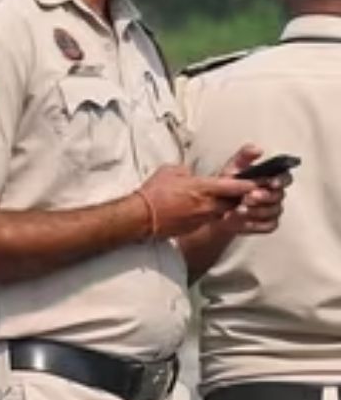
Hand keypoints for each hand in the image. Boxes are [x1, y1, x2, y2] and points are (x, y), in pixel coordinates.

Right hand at [138, 165, 255, 238]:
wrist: (141, 216)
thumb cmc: (154, 193)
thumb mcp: (170, 171)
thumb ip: (186, 171)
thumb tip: (189, 174)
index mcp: (204, 187)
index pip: (236, 186)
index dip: (249, 184)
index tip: (257, 182)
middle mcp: (207, 204)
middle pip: (235, 202)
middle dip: (240, 198)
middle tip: (243, 193)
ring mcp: (202, 218)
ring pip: (222, 212)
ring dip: (224, 207)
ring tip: (219, 201)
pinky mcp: (194, 227)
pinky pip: (208, 220)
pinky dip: (208, 215)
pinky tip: (199, 211)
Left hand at [215, 145, 290, 235]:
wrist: (216, 206)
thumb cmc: (229, 183)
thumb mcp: (233, 168)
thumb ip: (244, 157)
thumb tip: (258, 149)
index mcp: (271, 179)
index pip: (285, 178)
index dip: (280, 180)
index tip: (271, 182)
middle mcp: (276, 195)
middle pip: (279, 196)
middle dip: (264, 196)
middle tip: (248, 197)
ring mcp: (273, 211)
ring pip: (273, 212)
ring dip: (257, 211)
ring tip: (239, 209)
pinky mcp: (267, 225)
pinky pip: (268, 226)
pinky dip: (255, 224)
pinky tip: (241, 221)